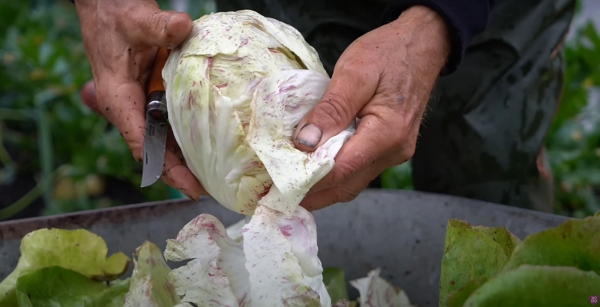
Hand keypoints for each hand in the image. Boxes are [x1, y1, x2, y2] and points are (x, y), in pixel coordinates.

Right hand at [75, 0, 205, 198]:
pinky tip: (209, 145)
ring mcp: (141, 102)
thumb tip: (183, 27)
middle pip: (155, 149)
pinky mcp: (152, 94)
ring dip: (184, 158)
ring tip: (212, 177)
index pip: (142, 142)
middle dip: (179, 172)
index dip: (165, 168)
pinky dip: (187, 135)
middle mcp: (128, 106)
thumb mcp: (137, 19)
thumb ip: (158, 25)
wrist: (106, 4)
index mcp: (118, 97)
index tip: (189, 186)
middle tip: (208, 189)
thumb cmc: (115, 14)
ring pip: (163, 139)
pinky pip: (170, 121)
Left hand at [293, 5, 450, 209]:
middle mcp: (394, 151)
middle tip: (278, 194)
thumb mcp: (354, 73)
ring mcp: (394, 153)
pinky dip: (335, 174)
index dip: (308, 181)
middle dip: (312, 193)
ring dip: (323, 188)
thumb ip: (330, 109)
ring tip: (290, 186)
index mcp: (387, 133)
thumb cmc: (388, 52)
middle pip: (346, 185)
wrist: (423, 44)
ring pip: (352, 182)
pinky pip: (359, 170)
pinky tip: (314, 170)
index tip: (278, 185)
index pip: (341, 170)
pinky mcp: (390, 149)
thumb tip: (304, 143)